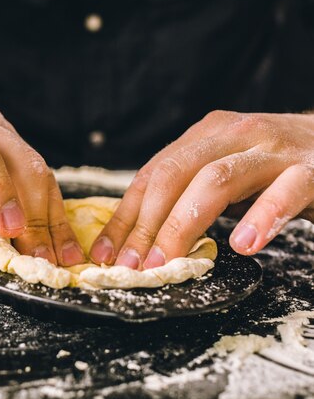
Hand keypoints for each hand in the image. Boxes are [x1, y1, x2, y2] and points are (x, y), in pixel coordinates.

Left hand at [89, 110, 313, 268]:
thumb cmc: (277, 165)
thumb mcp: (226, 170)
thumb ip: (191, 190)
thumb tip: (140, 234)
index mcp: (206, 135)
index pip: (152, 174)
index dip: (125, 215)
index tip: (106, 252)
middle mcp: (234, 134)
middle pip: (174, 174)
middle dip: (146, 223)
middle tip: (131, 265)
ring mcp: (273, 149)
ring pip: (217, 180)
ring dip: (184, 224)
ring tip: (167, 260)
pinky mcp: (313, 168)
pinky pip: (285, 191)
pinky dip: (262, 217)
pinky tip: (244, 243)